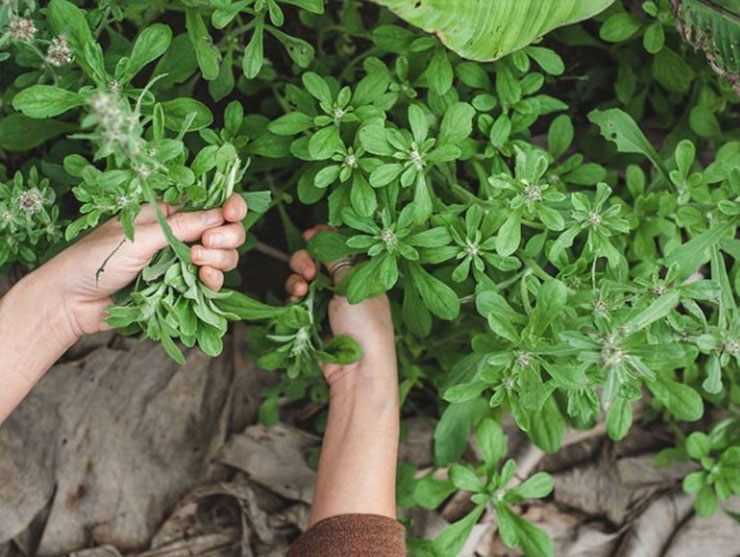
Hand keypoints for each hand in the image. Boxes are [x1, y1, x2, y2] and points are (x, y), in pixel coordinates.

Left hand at [39, 194, 246, 337]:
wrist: (72, 302)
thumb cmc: (95, 259)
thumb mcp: (140, 237)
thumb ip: (181, 226)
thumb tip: (218, 214)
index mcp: (168, 214)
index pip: (210, 206)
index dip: (229, 208)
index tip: (231, 215)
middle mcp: (180, 236)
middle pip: (224, 232)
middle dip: (226, 237)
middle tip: (207, 245)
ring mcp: (182, 264)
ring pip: (223, 258)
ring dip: (220, 260)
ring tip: (197, 264)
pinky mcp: (181, 290)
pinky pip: (211, 284)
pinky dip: (214, 283)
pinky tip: (204, 282)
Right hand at [285, 227, 396, 387]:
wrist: (359, 371)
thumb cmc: (366, 326)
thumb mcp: (352, 285)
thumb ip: (335, 258)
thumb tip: (323, 232)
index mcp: (363, 275)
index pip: (340, 248)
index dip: (323, 238)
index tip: (309, 235)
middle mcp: (344, 286)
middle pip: (316, 261)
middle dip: (306, 261)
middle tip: (308, 270)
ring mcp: (328, 304)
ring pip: (303, 280)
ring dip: (297, 279)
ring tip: (301, 289)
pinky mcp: (313, 321)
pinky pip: (297, 302)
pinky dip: (293, 299)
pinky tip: (295, 301)